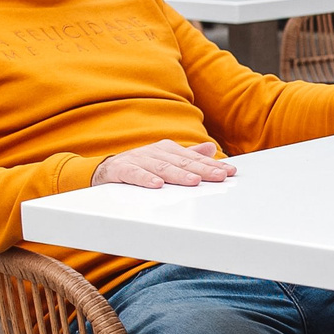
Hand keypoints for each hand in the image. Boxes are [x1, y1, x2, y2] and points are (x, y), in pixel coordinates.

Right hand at [93, 139, 234, 188]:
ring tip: (194, 180)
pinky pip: (135, 174)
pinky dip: (145, 178)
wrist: (104, 169)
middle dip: (202, 169)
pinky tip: (157, 185)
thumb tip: (211, 149)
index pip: (194, 158)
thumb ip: (188, 155)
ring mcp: (138, 159)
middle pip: (182, 162)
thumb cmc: (140, 166)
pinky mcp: (121, 169)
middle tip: (219, 176)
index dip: (212, 165)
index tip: (229, 172)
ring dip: (179, 174)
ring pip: (162, 167)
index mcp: (167, 149)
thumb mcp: (165, 159)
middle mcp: (155, 152)